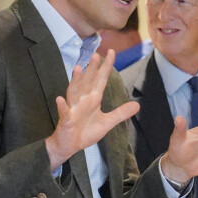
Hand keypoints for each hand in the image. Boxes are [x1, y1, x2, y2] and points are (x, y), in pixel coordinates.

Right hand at [45, 50, 138, 168]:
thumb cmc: (86, 131)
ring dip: (75, 81)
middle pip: (88, 82)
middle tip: (96, 55)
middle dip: (92, 69)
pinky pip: (64, 112)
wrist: (70, 145)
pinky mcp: (66, 120)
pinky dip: (62, 106)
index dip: (106, 67)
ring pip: (74, 92)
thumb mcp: (107, 123)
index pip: (101, 80)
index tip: (111, 52)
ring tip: (77, 68)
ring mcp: (73, 109)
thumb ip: (120, 113)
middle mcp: (83, 100)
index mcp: (93, 99)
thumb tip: (137, 105)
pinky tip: (60, 99)